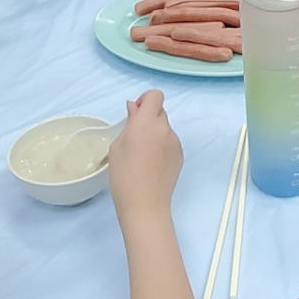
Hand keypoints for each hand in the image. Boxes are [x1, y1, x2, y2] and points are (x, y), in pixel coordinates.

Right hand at [107, 89, 182, 221]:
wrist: (144, 203)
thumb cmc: (124, 176)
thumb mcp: (117, 146)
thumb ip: (129, 123)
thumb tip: (135, 108)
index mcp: (146, 123)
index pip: (155, 96)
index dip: (145, 100)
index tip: (135, 114)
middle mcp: (164, 129)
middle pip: (160, 111)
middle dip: (148, 118)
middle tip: (135, 137)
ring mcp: (175, 142)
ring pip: (165, 128)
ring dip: (155, 133)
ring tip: (142, 155)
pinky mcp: (180, 155)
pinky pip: (170, 142)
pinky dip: (162, 146)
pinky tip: (151, 163)